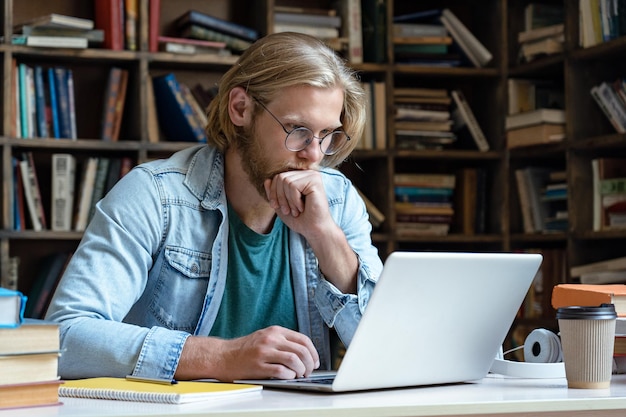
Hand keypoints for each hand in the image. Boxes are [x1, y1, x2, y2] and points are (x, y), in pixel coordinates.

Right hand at [178, 326, 319, 381]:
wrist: (222, 356)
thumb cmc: (244, 350)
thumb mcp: (265, 338)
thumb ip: (283, 342)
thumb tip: (304, 354)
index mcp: (275, 331)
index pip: (303, 339)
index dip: (313, 352)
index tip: (315, 361)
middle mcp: (271, 339)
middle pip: (301, 350)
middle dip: (310, 363)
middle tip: (309, 371)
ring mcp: (264, 351)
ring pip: (294, 359)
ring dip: (301, 370)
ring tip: (299, 375)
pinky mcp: (258, 365)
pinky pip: (281, 371)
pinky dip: (289, 375)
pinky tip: (288, 377)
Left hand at [264, 170, 330, 237]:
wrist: (313, 230)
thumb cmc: (300, 219)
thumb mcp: (281, 205)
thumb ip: (273, 193)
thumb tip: (267, 180)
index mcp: (299, 177)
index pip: (277, 177)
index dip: (273, 193)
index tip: (277, 207)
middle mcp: (307, 173)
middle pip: (280, 177)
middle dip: (280, 197)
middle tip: (287, 211)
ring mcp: (312, 176)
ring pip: (286, 181)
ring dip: (288, 200)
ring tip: (295, 211)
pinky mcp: (315, 181)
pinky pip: (294, 186)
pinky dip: (294, 200)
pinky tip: (302, 207)